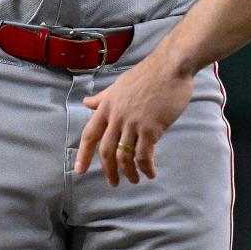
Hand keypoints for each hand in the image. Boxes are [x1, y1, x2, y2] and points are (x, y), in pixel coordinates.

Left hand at [75, 53, 193, 185]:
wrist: (171, 66)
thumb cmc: (148, 74)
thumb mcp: (120, 85)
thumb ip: (103, 98)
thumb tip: (86, 103)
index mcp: (107, 105)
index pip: (90, 134)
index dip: (83, 154)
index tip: (79, 170)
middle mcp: (117, 116)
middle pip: (106, 151)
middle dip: (109, 171)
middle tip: (114, 183)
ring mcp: (133, 123)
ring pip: (125, 156)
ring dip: (129, 172)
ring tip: (135, 179)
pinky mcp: (151, 128)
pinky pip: (144, 155)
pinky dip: (146, 168)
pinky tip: (150, 172)